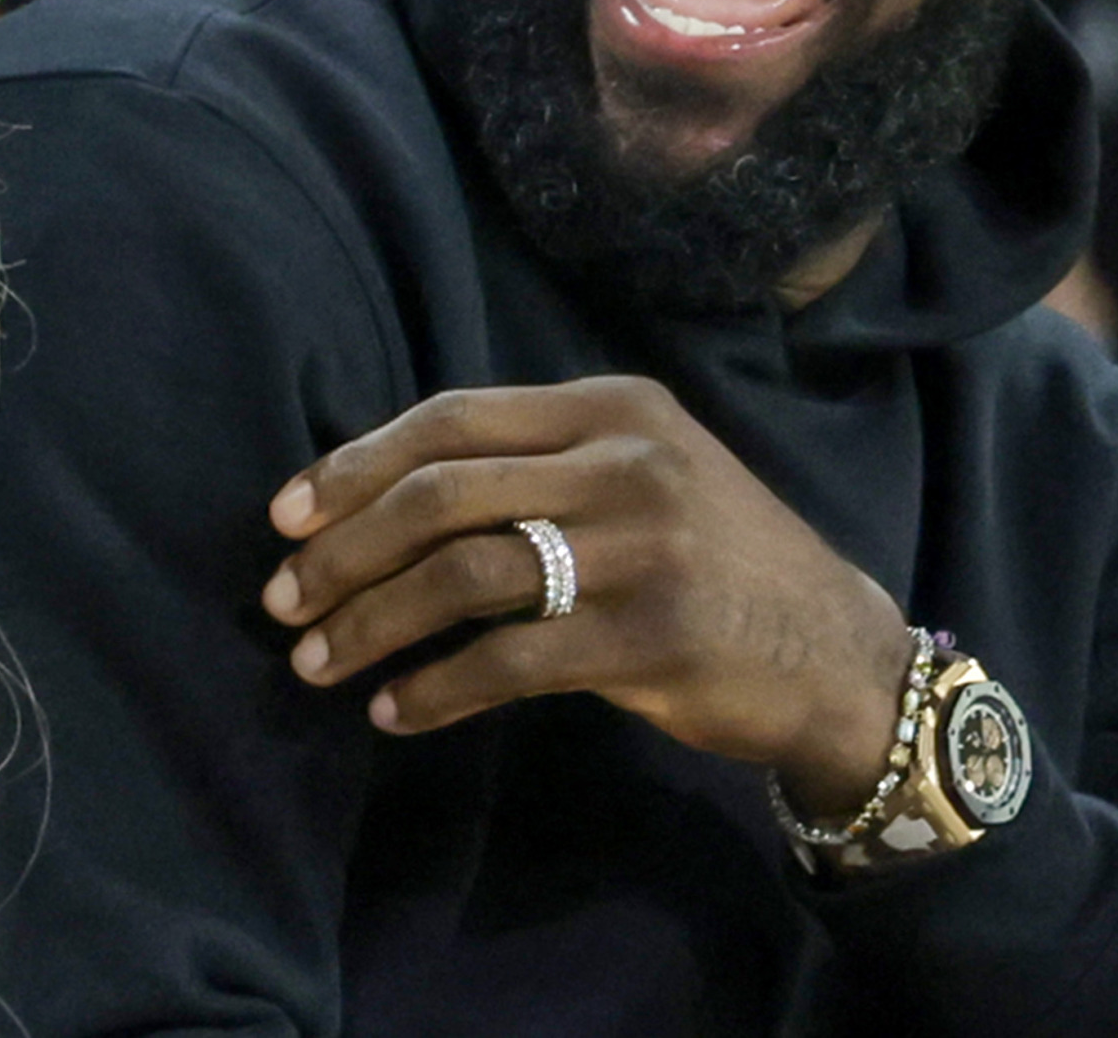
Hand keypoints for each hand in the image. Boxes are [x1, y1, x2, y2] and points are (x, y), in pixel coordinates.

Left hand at [261, 376, 912, 816]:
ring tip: (313, 662)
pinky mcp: (651, 638)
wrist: (837, 654)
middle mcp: (625, 462)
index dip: (355, 464)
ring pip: (463, 574)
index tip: (286, 514)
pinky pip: (509, 662)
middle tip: (280, 597)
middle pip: (441, 493)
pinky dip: (436, 688)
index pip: (450, 418)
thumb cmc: (710, 560)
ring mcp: (643, 549)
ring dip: (371, 622)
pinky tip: (393, 709)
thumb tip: (374, 498)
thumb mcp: (636, 476)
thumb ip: (532, 468)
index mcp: (610, 407)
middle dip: (343, 550)